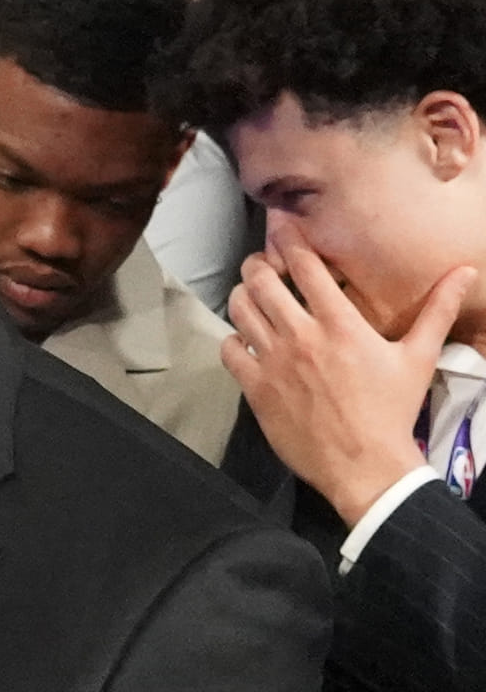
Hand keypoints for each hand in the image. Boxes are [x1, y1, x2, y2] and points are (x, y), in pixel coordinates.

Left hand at [222, 227, 475, 523]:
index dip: (289, 239)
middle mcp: (302, 336)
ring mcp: (274, 362)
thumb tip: (464, 272)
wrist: (365, 465)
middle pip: (262, 280)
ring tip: (251, 294)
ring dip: (242, 295)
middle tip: (263, 263)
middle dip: (258, 264)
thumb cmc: (393, 410)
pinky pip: (230, 350)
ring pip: (239, 309)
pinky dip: (234, 338)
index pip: (305, 266)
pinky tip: (246, 339)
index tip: (282, 226)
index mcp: (340, 324)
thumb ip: (436, 311)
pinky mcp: (256, 388)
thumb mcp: (419, 357)